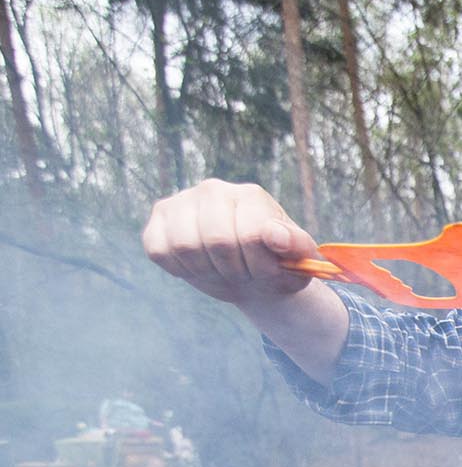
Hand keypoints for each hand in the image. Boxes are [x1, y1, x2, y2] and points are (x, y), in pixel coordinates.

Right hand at [142, 179, 320, 310]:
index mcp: (251, 196)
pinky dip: (182, 270)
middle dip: (234, 271)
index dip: (259, 266)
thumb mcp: (298, 261)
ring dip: (208, 272)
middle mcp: (213, 190)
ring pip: (185, 246)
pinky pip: (160, 252)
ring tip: (224, 271)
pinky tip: (200, 266)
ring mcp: (181, 203)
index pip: (250, 235)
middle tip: (245, 274)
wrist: (251, 275)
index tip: (269, 272)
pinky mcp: (158, 223)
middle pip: (216, 241)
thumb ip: (296, 246)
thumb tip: (276, 235)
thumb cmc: (275, 265)